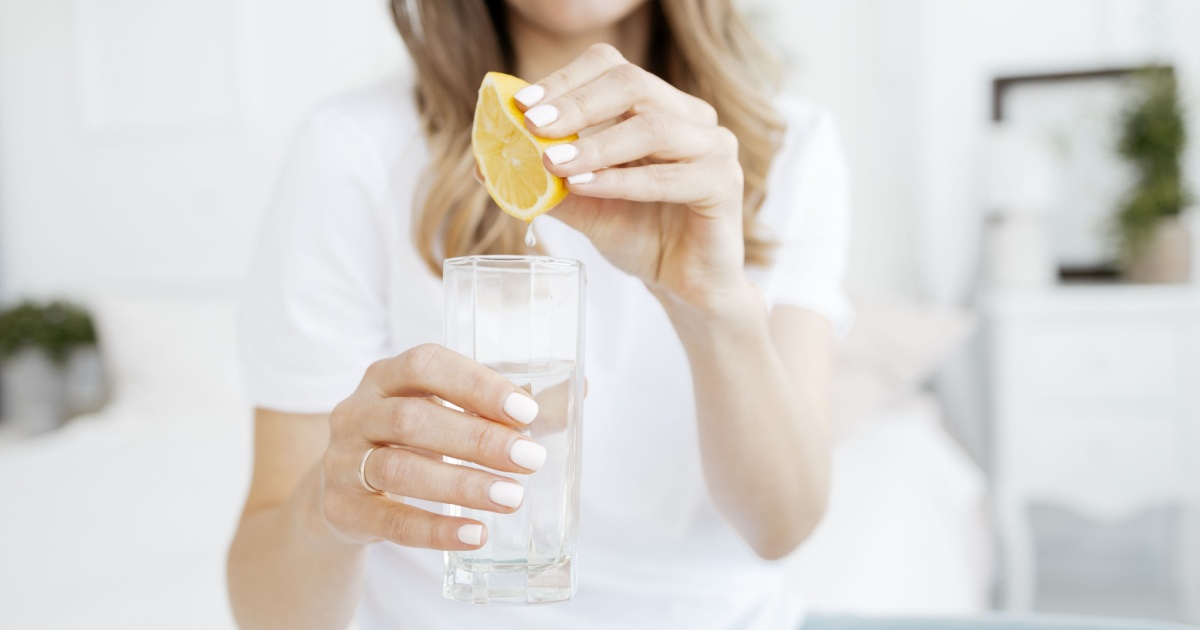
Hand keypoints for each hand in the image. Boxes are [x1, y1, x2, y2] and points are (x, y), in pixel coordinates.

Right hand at [317, 344, 544, 549]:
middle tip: (530, 460)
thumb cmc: (412, 443)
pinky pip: (388, 521)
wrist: (341, 496)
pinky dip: (435, 530)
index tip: (525, 411)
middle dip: (477, 439)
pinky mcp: (340, 509)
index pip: (424, 364)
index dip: (475, 384)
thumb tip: (580, 389)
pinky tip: (476, 533)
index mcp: (385, 376)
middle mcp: (356, 412)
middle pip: (412, 419)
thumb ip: (504, 405)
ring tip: (512, 498)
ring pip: (398, 468)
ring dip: (461, 484)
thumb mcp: (444, 414)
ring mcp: (341, 461)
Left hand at [515, 43, 749, 312]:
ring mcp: (714, 146)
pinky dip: (622, 180)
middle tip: (533, 125)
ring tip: (554, 164)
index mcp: (658, 106)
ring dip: (596, 145)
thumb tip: (485, 165)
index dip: (565, 80)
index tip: (523, 104)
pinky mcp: (724, 183)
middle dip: (575, 104)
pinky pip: (670, 176)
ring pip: (652, 126)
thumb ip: (545, 182)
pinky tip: (586, 187)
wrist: (683, 286)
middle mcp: (690, 116)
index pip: (611, 68)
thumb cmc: (640, 236)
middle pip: (631, 83)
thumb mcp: (583, 204)